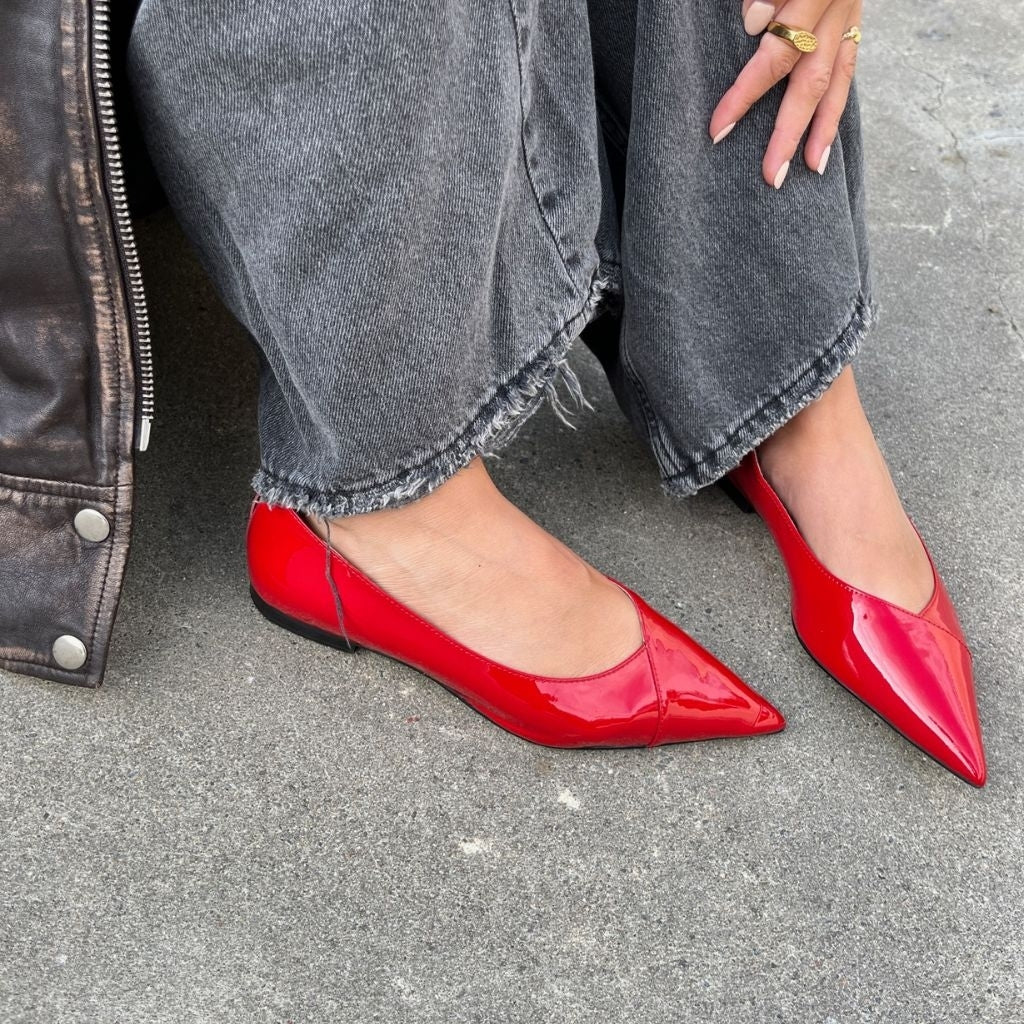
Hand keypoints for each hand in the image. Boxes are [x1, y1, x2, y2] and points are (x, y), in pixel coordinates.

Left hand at [710, 0, 862, 187]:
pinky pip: (849, 63)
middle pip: (812, 79)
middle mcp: (838, 3)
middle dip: (789, 132)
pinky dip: (837, 101)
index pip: (776, 52)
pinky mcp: (854, 13)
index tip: (718, 130)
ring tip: (811, 169)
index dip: (746, 94)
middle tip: (771, 176)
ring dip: (824, 127)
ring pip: (839, 76)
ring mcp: (851, 9)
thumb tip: (756, 24)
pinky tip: (826, 134)